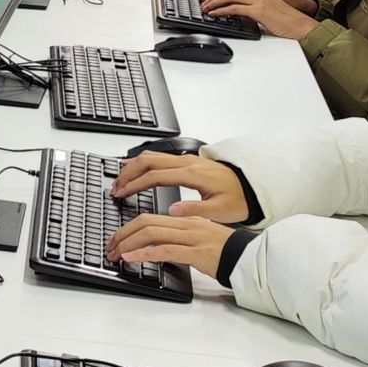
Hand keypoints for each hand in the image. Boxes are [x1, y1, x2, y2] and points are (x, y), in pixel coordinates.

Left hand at [105, 213, 234, 276]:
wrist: (247, 257)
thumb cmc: (224, 250)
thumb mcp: (198, 237)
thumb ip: (177, 236)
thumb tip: (155, 243)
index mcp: (185, 219)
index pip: (149, 217)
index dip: (128, 227)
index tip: (117, 239)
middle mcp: (186, 224)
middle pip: (145, 222)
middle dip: (122, 234)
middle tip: (110, 246)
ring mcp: (191, 238)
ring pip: (151, 233)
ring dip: (128, 243)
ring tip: (116, 253)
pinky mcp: (195, 253)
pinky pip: (165, 250)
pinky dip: (144, 253)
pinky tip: (131, 257)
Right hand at [110, 151, 251, 222]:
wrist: (252, 187)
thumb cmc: (238, 199)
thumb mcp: (221, 210)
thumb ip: (196, 209)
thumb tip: (173, 210)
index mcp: (192, 174)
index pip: (156, 175)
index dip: (136, 184)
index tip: (122, 193)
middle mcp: (187, 163)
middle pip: (148, 161)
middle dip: (128, 173)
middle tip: (115, 187)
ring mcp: (187, 160)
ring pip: (152, 156)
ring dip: (133, 167)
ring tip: (120, 180)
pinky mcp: (187, 162)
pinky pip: (159, 157)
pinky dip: (143, 162)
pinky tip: (135, 168)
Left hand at [199, 0, 318, 38]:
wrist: (297, 24)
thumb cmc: (281, 16)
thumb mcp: (262, 3)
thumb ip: (247, 0)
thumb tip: (228, 5)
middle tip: (201, 1)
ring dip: (213, 2)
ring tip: (205, 8)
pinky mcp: (258, 9)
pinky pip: (234, 7)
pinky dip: (221, 10)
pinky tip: (215, 14)